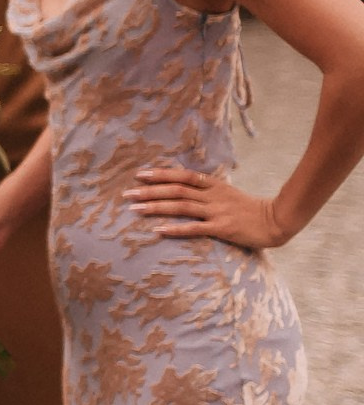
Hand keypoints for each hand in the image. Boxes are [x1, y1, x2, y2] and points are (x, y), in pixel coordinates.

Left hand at [126, 166, 291, 250]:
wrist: (276, 221)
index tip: (140, 175)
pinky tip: (159, 230)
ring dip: (156, 207)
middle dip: (150, 191)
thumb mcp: (227, 192)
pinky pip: (195, 228)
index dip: (161, 174)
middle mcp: (212, 196)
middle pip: (176, 190)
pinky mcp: (223, 228)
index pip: (182, 176)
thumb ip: (206, 190)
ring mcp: (217, 212)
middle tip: (127, 193)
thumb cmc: (249, 209)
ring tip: (135, 208)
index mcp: (214, 185)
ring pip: (181, 207)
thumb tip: (183, 186)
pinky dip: (176, 228)